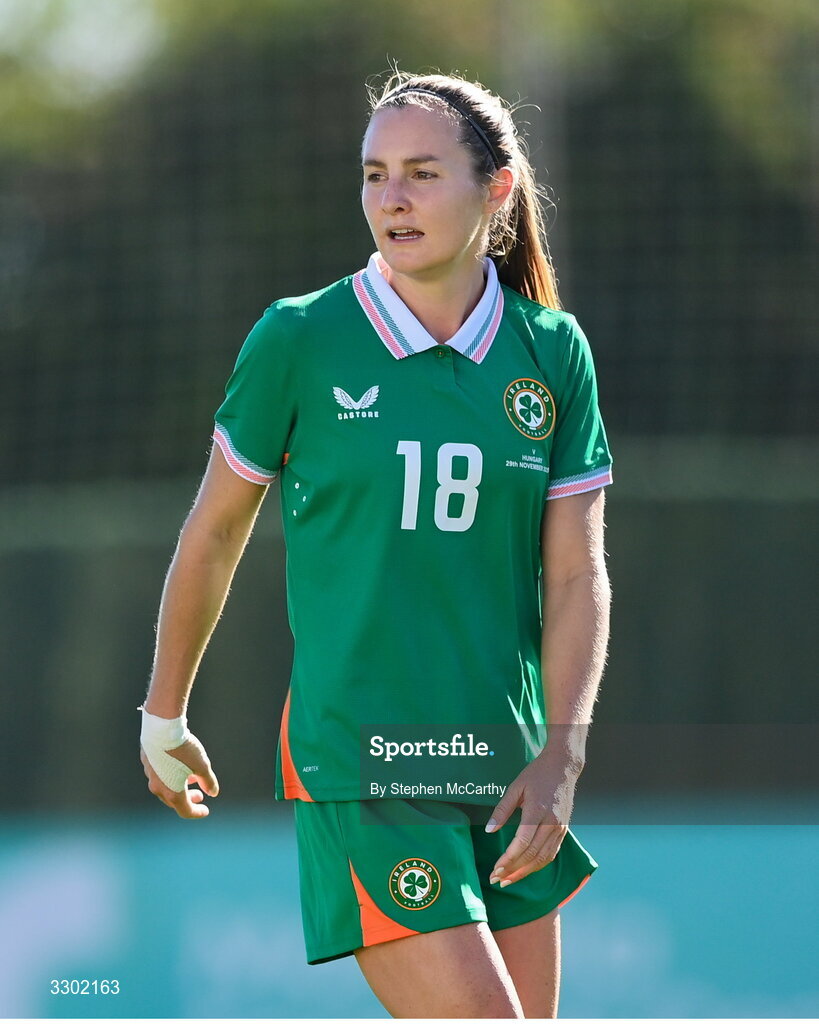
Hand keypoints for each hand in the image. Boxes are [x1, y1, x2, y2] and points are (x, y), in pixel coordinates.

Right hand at [140, 735, 219, 819]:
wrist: (162, 729)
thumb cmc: (183, 749)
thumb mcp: (202, 765)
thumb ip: (208, 781)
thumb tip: (213, 792)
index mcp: (172, 793)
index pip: (185, 811)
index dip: (197, 812)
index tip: (205, 810)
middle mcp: (158, 788)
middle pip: (174, 801)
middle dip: (188, 800)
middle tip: (199, 795)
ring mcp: (151, 776)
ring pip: (166, 787)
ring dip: (179, 786)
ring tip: (191, 778)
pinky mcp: (147, 763)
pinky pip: (160, 775)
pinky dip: (171, 776)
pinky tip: (178, 765)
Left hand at [485, 754, 581, 886]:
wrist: (563, 768)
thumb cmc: (536, 774)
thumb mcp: (515, 787)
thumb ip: (502, 810)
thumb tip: (489, 831)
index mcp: (537, 810)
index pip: (522, 842)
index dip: (508, 859)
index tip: (495, 869)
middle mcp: (551, 823)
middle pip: (532, 854)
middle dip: (513, 870)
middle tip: (496, 879)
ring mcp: (560, 828)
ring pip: (543, 858)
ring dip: (525, 872)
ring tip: (508, 880)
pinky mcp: (564, 831)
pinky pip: (551, 854)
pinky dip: (538, 865)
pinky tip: (525, 869)